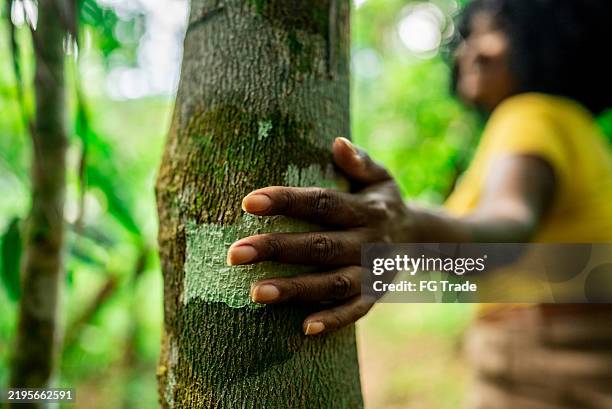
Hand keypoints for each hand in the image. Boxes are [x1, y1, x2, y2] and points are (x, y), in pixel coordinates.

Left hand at [227, 137, 414, 334]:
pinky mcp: (375, 295)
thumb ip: (360, 161)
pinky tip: (303, 328)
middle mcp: (370, 241)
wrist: (418, 237)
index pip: (323, 203)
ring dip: (296, 288)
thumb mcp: (380, 176)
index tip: (249, 202)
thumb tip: (337, 143)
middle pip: (321, 245)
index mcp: (368, 208)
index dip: (288, 202)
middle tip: (235, 253)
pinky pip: (355, 310)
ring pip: (333, 282)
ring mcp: (374, 272)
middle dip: (278, 249)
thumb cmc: (381, 201)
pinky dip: (333, 320)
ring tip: (255, 293)